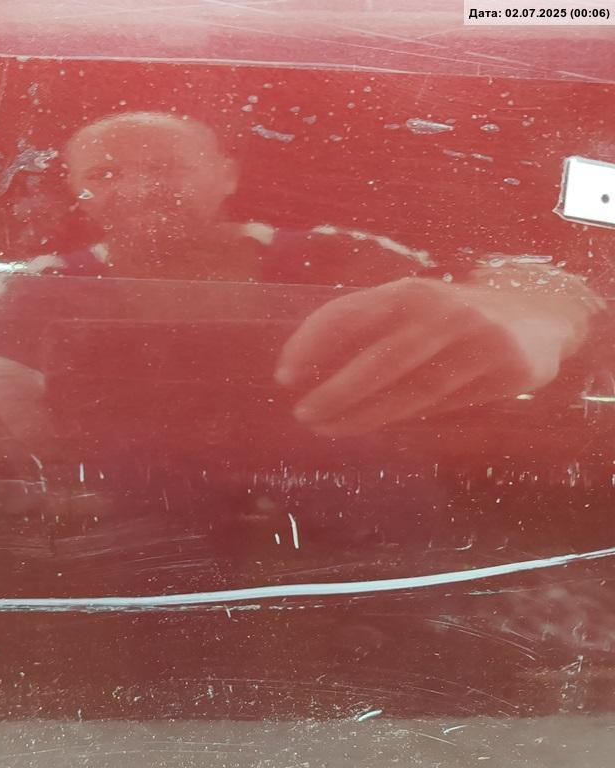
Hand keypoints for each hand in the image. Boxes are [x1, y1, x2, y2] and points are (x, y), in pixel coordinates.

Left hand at [275, 276, 596, 436]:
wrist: (539, 314)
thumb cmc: (451, 318)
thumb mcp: (410, 309)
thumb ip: (368, 330)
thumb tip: (305, 370)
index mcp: (408, 290)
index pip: (349, 314)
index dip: (311, 344)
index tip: (284, 376)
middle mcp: (442, 310)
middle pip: (379, 360)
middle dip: (336, 392)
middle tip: (303, 414)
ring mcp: (478, 340)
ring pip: (412, 390)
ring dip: (365, 415)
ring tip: (328, 428)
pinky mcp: (505, 369)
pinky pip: (446, 403)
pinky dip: (407, 417)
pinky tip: (376, 426)